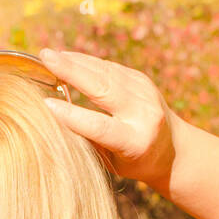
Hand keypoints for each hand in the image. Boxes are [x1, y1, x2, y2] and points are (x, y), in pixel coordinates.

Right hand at [38, 48, 178, 192]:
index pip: (100, 126)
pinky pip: (109, 67)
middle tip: (45, 58)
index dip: (72, 116)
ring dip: (75, 61)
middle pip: (104, 88)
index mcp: (136, 142)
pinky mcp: (141, 79)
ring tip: (49, 56)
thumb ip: (90, 141)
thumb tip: (57, 118)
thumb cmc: (133, 162)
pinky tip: (66, 57)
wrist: (174, 149)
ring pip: (105, 72)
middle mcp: (144, 113)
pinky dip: (86, 62)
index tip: (46, 104)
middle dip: (72, 71)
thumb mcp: (113, 162)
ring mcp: (145, 92)